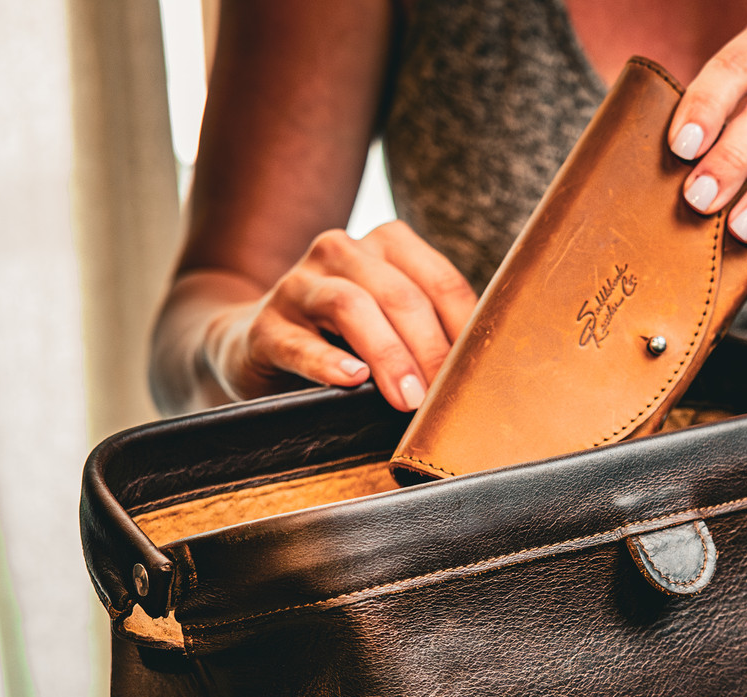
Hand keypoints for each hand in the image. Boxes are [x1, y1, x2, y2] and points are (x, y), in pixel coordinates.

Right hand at [204, 220, 478, 411]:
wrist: (260, 347)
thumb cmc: (349, 342)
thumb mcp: (395, 325)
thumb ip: (436, 333)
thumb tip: (487, 374)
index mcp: (387, 246)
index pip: (441, 283)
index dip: (465, 333)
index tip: (478, 379)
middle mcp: (342, 252)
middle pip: (401, 295)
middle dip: (429, 350)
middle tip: (441, 400)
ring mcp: (299, 285)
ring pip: (352, 305)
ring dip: (387, 355)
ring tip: (407, 399)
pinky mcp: (266, 327)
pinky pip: (298, 342)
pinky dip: (327, 362)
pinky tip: (352, 380)